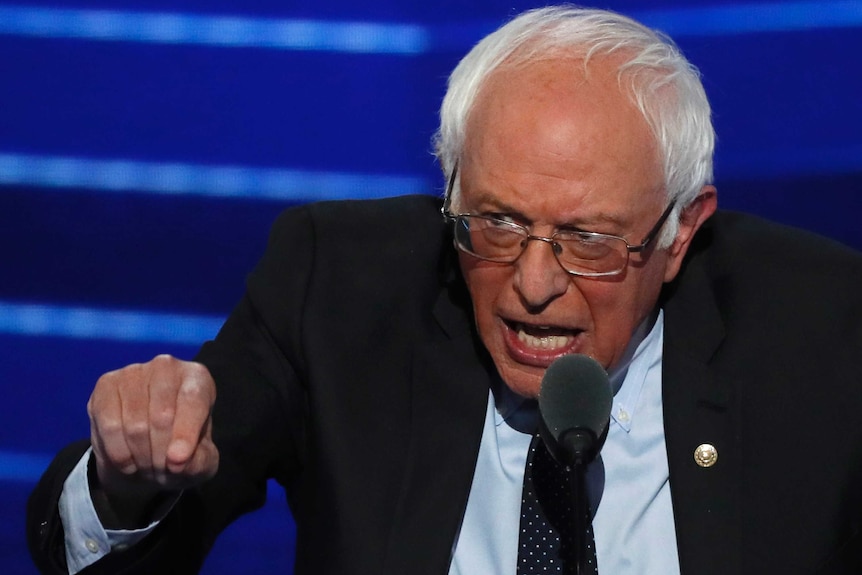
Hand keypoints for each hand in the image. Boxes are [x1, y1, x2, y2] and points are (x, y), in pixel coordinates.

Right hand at [87, 355, 218, 525]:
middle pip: (162, 416)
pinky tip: (127, 461)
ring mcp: (133, 373)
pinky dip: (118, 453)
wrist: (145, 449)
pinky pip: (109, 426)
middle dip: (161, 454)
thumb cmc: (180, 448)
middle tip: (162, 470)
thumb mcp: (200, 461)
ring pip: (134, 425)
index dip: (185, 433)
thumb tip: (178, 460)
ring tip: (147, 466)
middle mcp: (166, 366)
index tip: (178, 460)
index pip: (193, 400)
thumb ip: (199, 462)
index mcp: (197, 378)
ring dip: (141, 457)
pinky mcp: (106, 385)